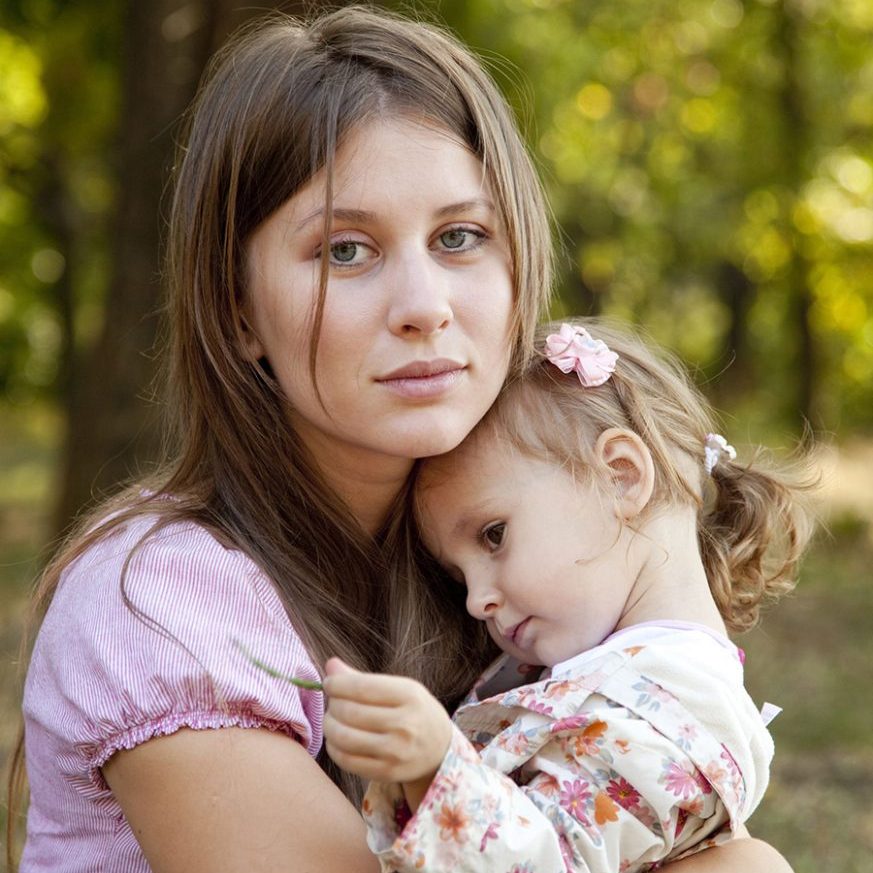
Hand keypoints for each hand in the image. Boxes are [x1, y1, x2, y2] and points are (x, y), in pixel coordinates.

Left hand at [322, 658, 453, 793]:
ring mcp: (395, 752)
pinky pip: (346, 760)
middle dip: (333, 705)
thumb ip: (363, 679)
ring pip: (344, 737)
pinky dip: (333, 748)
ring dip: (329, 726)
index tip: (330, 683)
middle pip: (350, 712)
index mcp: (409, 696)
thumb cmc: (415, 712)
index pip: (362, 687)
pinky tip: (337, 739)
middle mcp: (404, 724)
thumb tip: (331, 666)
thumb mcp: (400, 688)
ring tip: (332, 720)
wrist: (441, 751)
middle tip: (333, 702)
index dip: (338, 684)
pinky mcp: (386, 773)